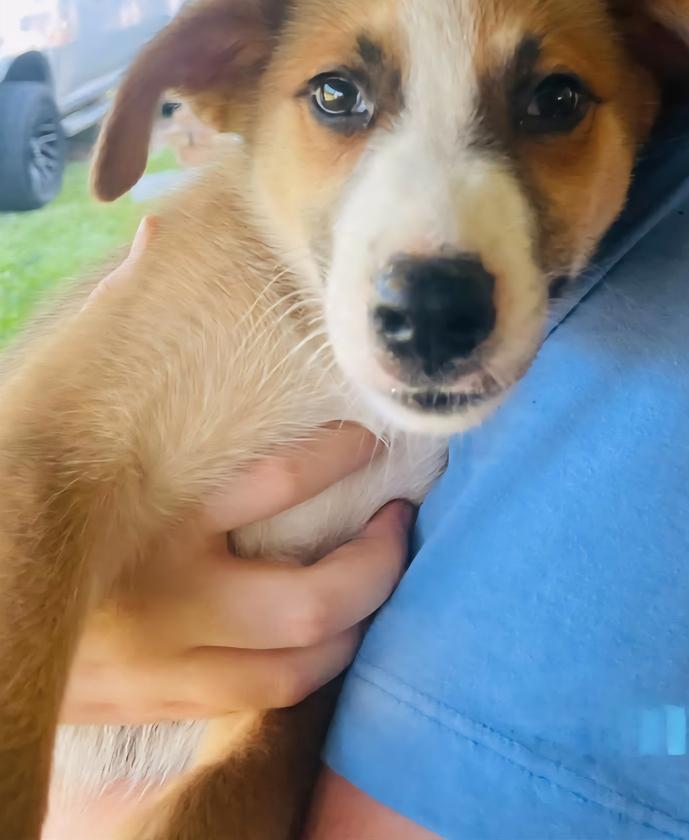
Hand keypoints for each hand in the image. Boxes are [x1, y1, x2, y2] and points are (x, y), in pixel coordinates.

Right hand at [62, 219, 412, 724]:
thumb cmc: (19, 489)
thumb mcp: (55, 411)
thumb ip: (111, 329)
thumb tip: (157, 237)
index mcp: (146, 508)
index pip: (274, 482)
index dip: (340, 455)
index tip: (371, 431)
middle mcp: (164, 594)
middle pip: (309, 597)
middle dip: (377, 560)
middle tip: (401, 514)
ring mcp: (164, 662)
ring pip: (298, 662)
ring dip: (359, 619)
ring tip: (382, 570)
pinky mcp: (157, 701)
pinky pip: (262, 700)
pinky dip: (313, 669)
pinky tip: (335, 636)